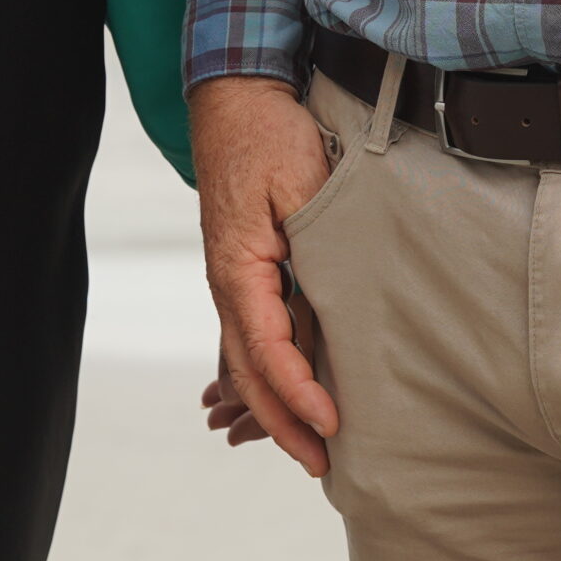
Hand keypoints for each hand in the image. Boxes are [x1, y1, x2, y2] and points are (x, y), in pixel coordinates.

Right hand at [193, 74, 341, 477]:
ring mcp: (233, 279)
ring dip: (275, 407)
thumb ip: (315, 242)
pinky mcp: (246, 271)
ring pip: (247, 360)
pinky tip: (292, 395)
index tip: (332, 424)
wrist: (236, 97)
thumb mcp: (301, 181)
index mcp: (238, 268)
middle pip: (249, 371)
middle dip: (282, 422)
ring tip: (310, 446)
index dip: (298, 393)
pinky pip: (254, 336)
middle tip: (321, 463)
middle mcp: (228, 282)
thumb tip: (330, 303)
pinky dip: (272, 374)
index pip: (268, 349)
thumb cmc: (268, 133)